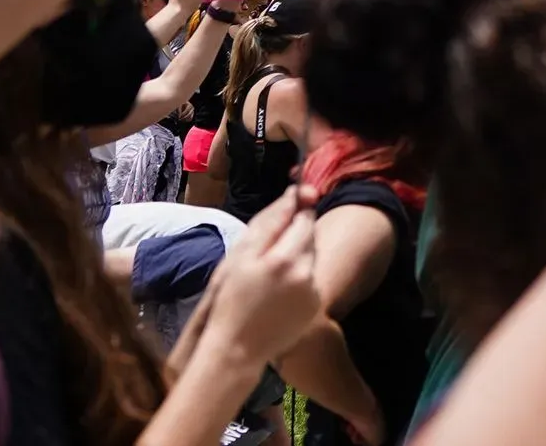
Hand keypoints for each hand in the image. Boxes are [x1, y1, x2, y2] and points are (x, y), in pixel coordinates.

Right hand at [194, 187, 321, 369]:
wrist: (235, 350)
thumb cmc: (229, 301)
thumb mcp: (239, 258)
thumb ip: (269, 223)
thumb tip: (293, 194)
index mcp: (284, 258)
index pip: (304, 218)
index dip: (299, 208)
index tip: (293, 200)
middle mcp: (306, 273)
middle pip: (311, 235)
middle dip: (297, 232)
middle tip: (271, 245)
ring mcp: (314, 291)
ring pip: (312, 256)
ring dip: (298, 254)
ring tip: (270, 271)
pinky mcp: (316, 305)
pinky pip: (312, 279)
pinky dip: (300, 277)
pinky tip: (278, 290)